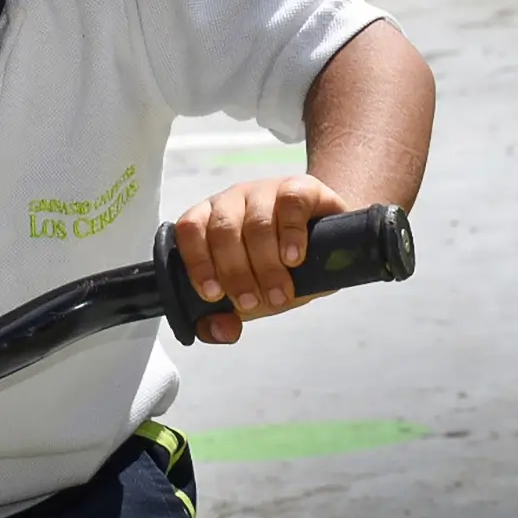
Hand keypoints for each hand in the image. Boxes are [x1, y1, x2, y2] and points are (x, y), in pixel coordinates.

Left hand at [173, 174, 349, 344]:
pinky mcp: (300, 187)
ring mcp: (265, 191)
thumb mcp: (251, 296)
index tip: (213, 294)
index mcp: (210, 221)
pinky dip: (290, 234)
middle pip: (223, 230)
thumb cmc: (277, 268)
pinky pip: (290, 203)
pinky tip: (294, 258)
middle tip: (252, 303)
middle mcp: (233, 202)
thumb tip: (223, 331)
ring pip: (256, 221)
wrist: (328, 245)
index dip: (198, 263)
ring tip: (279, 293)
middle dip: (236, 273)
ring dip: (266, 263)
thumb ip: (225, 319)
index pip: (190, 230)